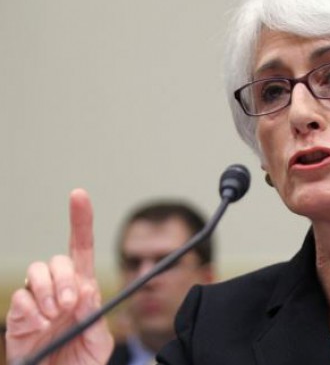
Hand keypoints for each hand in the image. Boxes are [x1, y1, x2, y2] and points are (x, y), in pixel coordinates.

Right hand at [5, 189, 113, 364]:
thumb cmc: (80, 362)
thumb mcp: (98, 342)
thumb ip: (95, 316)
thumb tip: (85, 290)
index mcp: (82, 291)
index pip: (81, 248)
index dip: (80, 221)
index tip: (79, 195)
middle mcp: (58, 290)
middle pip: (59, 259)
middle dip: (65, 278)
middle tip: (70, 305)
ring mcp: (37, 302)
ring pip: (36, 271)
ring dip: (49, 290)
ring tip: (56, 315)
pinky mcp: (18, 316)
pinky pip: (20, 298)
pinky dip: (31, 309)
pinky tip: (40, 325)